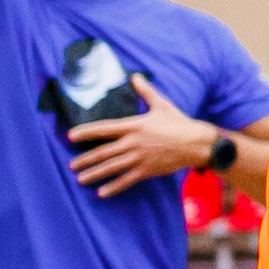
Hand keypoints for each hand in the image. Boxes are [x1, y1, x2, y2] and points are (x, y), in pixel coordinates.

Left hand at [68, 75, 214, 198]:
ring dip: (94, 174)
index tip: (71, 136)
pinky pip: (126, 180)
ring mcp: (140, 158)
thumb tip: (135, 76)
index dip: (86, 132)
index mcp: (134, 126)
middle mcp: (133, 143)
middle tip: (71, 165)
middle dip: (85, 159)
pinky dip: (113, 187)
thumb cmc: (179, 123)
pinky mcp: (147, 170)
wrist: (197, 143)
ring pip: (111, 168)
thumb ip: (145, 92)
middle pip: (103, 152)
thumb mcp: (162, 105)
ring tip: (80, 179)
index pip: (104, 128)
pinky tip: (101, 192)